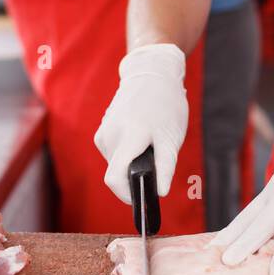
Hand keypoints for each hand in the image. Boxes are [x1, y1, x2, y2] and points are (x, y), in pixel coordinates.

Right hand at [93, 44, 188, 203]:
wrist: (151, 74)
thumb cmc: (165, 105)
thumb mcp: (172, 137)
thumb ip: (165, 166)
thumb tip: (161, 193)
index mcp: (129, 137)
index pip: (115, 179)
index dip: (127, 196)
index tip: (140, 199)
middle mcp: (110, 136)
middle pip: (118, 173)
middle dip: (136, 174)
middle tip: (156, 158)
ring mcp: (103, 133)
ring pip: (116, 164)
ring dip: (132, 162)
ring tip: (149, 142)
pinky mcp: (101, 131)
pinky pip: (114, 153)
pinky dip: (127, 153)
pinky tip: (140, 136)